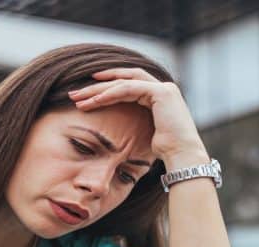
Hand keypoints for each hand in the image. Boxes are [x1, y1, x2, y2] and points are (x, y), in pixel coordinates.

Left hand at [67, 68, 208, 166]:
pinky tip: (94, 101)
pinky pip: (129, 89)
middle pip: (124, 79)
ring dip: (99, 89)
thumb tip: (122, 131)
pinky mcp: (161, 92)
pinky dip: (110, 94)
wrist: (183, 156)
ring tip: (78, 97)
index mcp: (160, 96)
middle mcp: (163, 88)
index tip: (86, 93)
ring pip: (123, 81)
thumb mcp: (146, 134)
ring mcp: (163, 88)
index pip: (129, 84)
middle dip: (97, 85)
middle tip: (75, 93)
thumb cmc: (167, 152)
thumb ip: (137, 123)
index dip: (106, 86)